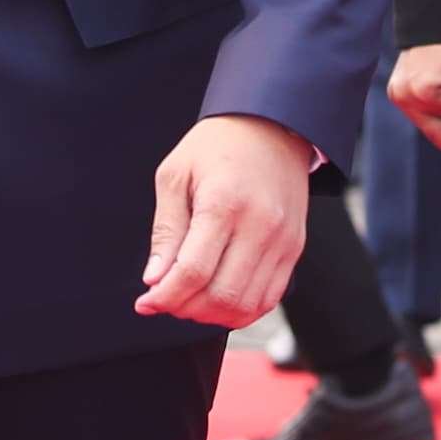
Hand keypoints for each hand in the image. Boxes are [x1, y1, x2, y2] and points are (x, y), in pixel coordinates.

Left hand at [134, 113, 313, 326]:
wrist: (273, 125)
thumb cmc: (218, 146)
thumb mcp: (175, 175)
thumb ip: (166, 230)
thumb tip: (155, 279)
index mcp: (224, 203)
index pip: (192, 272)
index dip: (164, 297)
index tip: (146, 302)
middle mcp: (260, 226)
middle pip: (221, 296)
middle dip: (185, 308)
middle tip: (166, 298)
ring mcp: (282, 241)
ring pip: (246, 305)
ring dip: (212, 314)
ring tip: (191, 298)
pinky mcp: (294, 248)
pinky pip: (268, 298)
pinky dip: (241, 310)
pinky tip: (219, 297)